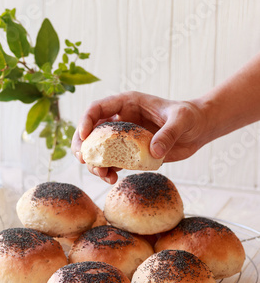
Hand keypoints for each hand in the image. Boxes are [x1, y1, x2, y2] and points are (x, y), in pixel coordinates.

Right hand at [71, 91, 209, 183]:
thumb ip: (168, 133)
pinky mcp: (130, 153)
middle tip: (83, 159)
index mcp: (127, 103)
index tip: (84, 136)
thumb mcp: (181, 120)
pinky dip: (108, 171)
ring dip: (94, 162)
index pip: (98, 108)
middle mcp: (121, 119)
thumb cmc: (189, 116)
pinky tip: (111, 179)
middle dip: (83, 145)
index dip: (86, 120)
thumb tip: (154, 150)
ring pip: (99, 149)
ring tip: (102, 174)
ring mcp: (124, 137)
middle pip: (92, 130)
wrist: (198, 130)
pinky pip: (112, 162)